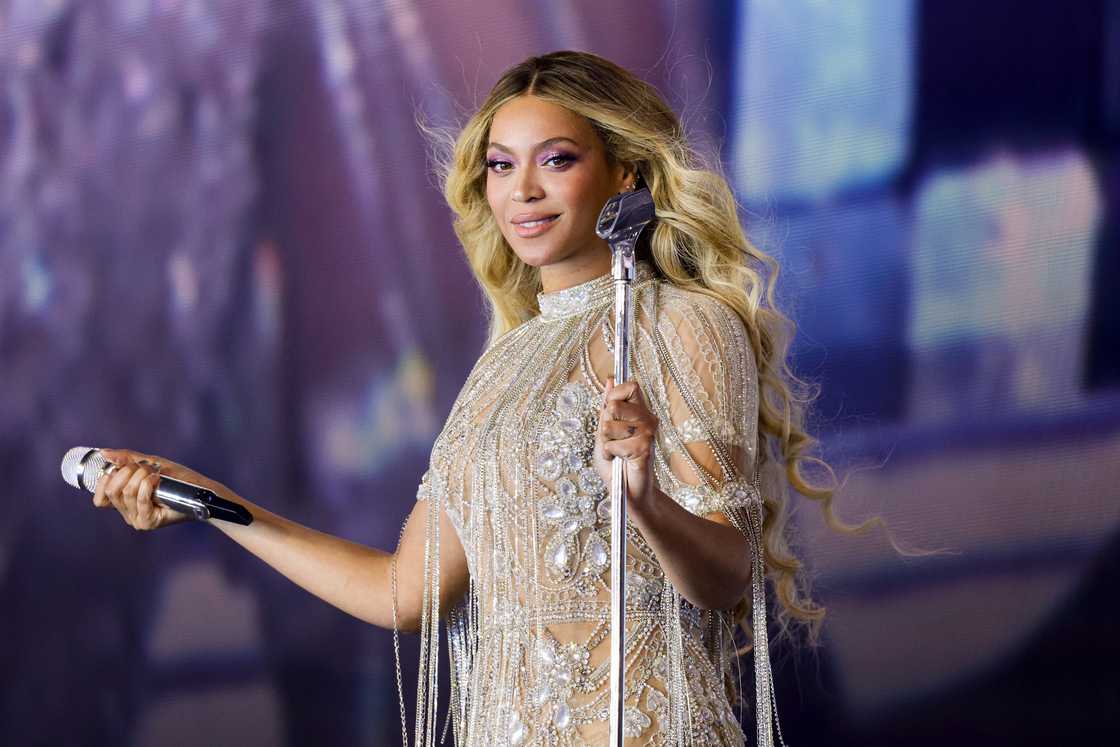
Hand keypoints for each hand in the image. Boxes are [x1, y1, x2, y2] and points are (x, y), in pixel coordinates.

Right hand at [92, 448, 228, 530]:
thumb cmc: (176, 478)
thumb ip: (126, 459)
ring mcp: (137, 519)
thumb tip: (103, 453)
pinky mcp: (148, 522)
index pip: (100, 498)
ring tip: (155, 474)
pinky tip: (157, 480)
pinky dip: (147, 485)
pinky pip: (139, 499)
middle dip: (127, 472)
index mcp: (124, 501)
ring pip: (125, 493)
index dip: (105, 480)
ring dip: (141, 476)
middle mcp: (127, 512)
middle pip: (112, 491)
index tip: (120, 469)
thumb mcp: (149, 463)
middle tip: (145, 468)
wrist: (199, 490)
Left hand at [593, 377, 658, 508]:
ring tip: (617, 452)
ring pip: (609, 426)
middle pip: (614, 405)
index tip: (610, 413)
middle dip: (605, 426)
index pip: (630, 386)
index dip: (614, 396)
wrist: (626, 492)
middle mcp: (648, 419)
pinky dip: (610, 455)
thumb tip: (609, 380)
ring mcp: (648, 434)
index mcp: (640, 412)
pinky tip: (621, 461)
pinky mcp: (645, 449)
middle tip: (614, 440)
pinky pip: (613, 445)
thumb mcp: (604, 432)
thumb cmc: (615, 464)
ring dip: (606, 443)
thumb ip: (606, 407)